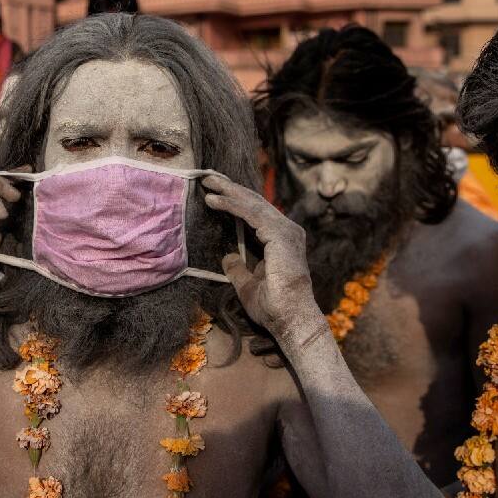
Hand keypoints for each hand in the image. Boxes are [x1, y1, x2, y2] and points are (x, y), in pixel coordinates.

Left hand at [202, 175, 322, 341]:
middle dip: (231, 190)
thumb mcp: (247, 285)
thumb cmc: (273, 307)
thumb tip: (227, 256)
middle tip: (209, 179)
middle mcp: (288, 231)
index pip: (257, 214)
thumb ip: (238, 269)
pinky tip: (215, 201)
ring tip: (208, 184)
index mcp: (281, 241)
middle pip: (255, 204)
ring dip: (229, 193)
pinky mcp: (280, 235)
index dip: (236, 201)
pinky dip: (233, 205)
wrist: (289, 318)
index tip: (215, 193)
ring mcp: (286, 232)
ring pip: (253, 205)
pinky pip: (252, 214)